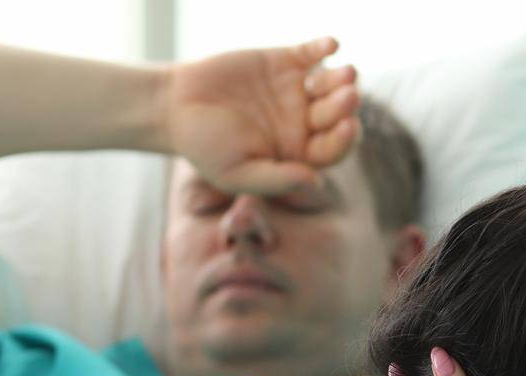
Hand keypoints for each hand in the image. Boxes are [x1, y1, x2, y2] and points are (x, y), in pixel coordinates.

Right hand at [166, 38, 359, 196]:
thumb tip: (315, 182)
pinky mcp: (284, 62)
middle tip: (349, 95)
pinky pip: (310, 54)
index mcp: (299, 153)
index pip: (331, 148)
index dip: (342, 139)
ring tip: (349, 72)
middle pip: (335, 115)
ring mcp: (296, 91)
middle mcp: (304, 123)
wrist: (175, 107)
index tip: (348, 127)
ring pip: (328, 85)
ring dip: (341, 78)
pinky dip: (322, 48)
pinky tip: (332, 45)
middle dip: (344, 106)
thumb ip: (276, 179)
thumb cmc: (205, 148)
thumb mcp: (237, 173)